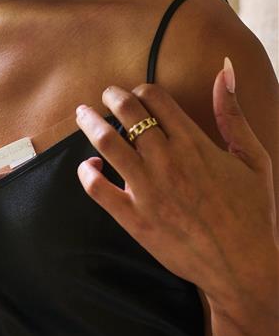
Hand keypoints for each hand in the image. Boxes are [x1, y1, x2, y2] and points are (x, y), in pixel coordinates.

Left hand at [75, 59, 277, 300]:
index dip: (140, 89)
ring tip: (83, 115)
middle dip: (110, 96)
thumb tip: (225, 69)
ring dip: (90, 123)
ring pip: (107, 143)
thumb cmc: (253, 212)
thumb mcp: (253, 157)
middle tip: (104, 96)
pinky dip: (86, 172)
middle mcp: (167, 161)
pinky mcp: (134, 219)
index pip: (154, 97)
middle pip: (127, 112)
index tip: (135, 93)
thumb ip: (232, 113)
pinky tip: (88, 165)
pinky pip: (97, 189)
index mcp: (194, 143)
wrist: (244, 266)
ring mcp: (147, 191)